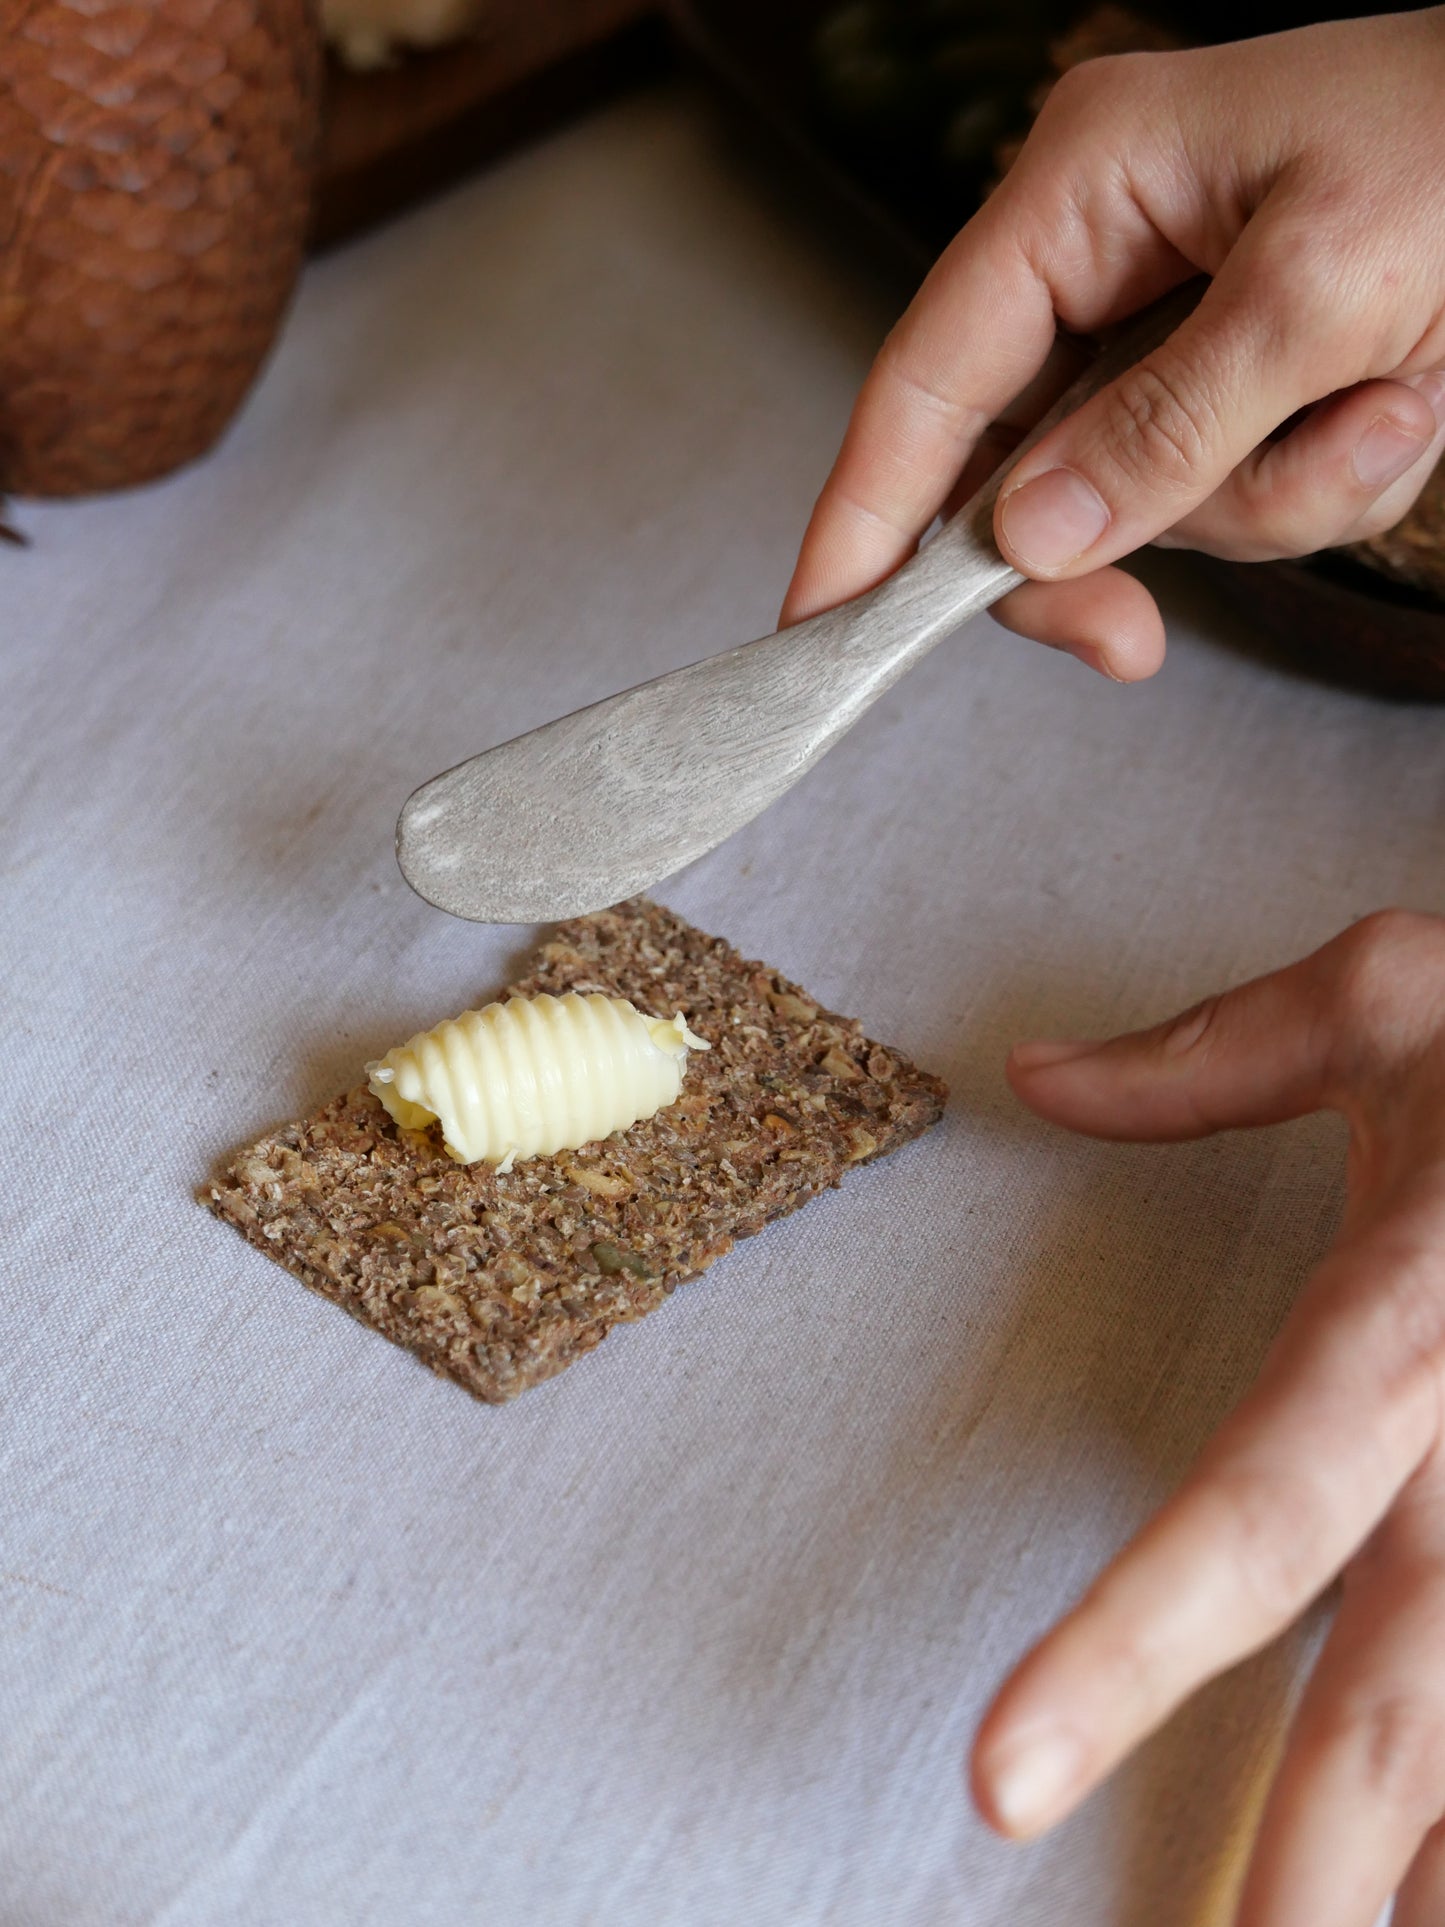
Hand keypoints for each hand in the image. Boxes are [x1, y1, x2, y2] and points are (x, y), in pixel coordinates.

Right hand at [782, 12, 1444, 680]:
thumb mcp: (1328, 289)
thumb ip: (1170, 425)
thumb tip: (1034, 537)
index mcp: (1089, 187)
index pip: (928, 375)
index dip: (863, 510)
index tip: (818, 621)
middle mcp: (1110, 256)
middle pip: (1022, 467)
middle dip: (1112, 547)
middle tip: (1130, 647)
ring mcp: (1174, 323)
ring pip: (1148, 501)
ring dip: (1274, 498)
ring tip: (1397, 404)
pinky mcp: (1238, 376)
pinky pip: (1236, 496)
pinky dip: (1326, 486)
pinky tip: (1406, 403)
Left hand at [970, 911, 1444, 1924]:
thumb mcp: (1397, 993)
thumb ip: (1214, 1051)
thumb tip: (1037, 1072)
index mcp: (1410, 1321)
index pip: (1257, 1504)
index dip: (1133, 1645)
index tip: (1004, 1780)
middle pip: (1403, 1697)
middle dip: (1301, 1865)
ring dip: (1424, 1877)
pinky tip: (1438, 1898)